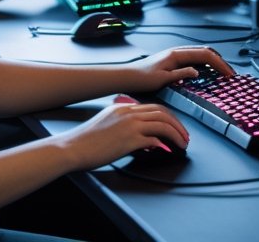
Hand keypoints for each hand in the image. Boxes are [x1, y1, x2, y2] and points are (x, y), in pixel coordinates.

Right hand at [62, 102, 189, 169]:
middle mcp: (128, 113)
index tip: (175, 126)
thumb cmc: (86, 141)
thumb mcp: (106, 124)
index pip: (153, 107)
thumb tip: (143, 136)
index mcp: (123, 108)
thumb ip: (123, 124)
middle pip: (162, 113)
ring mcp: (129, 125)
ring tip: (182, 144)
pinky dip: (164, 143)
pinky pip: (154, 138)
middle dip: (178, 124)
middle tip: (185, 136)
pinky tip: (167, 150)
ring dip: (177, 134)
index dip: (169, 117)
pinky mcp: (129, 139)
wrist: (73, 148)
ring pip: (163, 123)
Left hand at [128, 47, 235, 93]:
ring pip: (201, 54)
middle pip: (206, 52)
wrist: (128, 76)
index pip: (205, 55)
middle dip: (220, 62)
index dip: (219, 64)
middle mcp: (177, 52)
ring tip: (223, 73)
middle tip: (230, 75)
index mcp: (177, 54)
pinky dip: (206, 64)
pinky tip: (208, 72)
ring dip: (214, 62)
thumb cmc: (142, 79)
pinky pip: (195, 59)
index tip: (228, 75)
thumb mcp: (161, 79)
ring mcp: (176, 55)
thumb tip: (197, 71)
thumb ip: (180, 74)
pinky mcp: (174, 61)